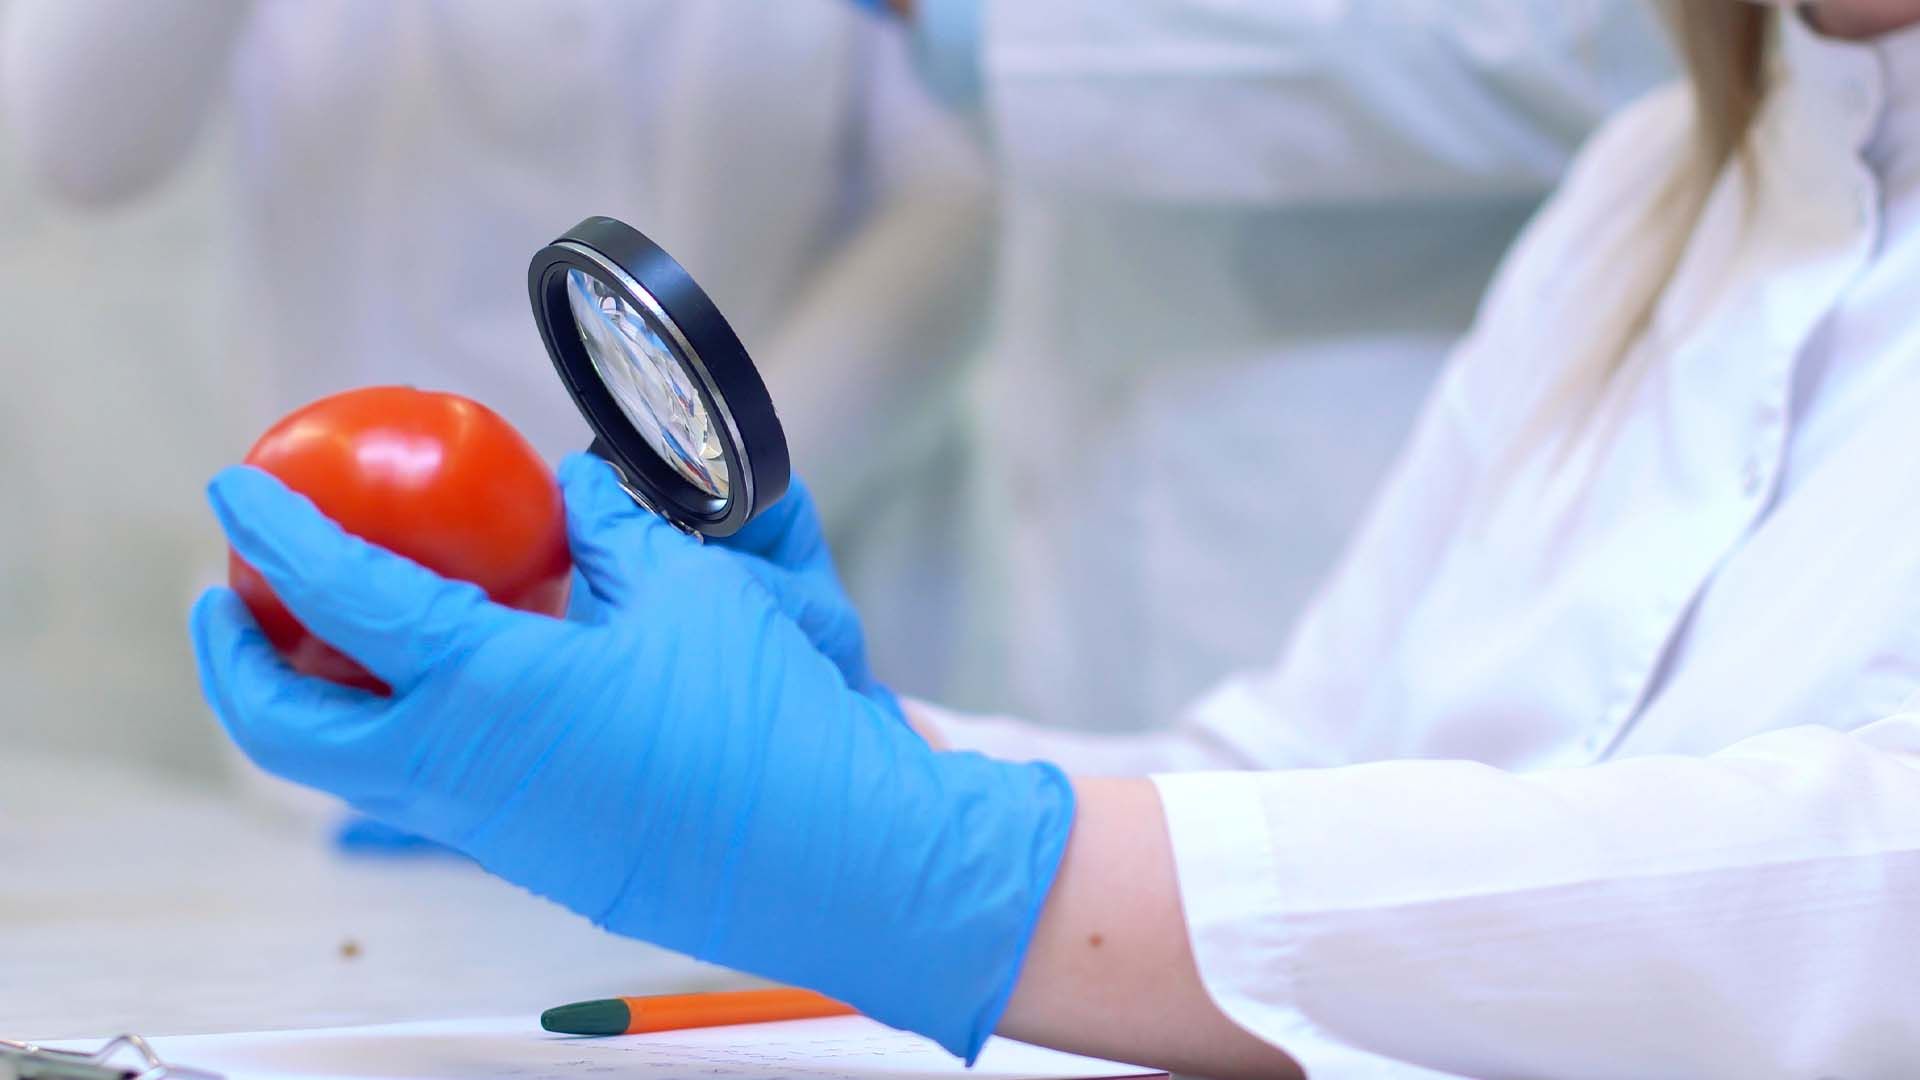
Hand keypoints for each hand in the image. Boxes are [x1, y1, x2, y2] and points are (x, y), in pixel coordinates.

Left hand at [190, 455, 1072, 1058]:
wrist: (830, 860)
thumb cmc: (762, 721)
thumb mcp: (692, 591)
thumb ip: (616, 532)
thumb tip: (577, 491)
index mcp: (484, 690)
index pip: (338, 597)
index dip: (275, 533)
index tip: (232, 486)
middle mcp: (457, 772)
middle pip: (286, 729)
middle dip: (236, 661)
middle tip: (233, 597)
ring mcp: (487, 831)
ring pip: (348, 771)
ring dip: (314, 702)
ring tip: (334, 639)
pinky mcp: (531, 856)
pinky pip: (426, 791)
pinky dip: (400, 730)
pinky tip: (460, 685)